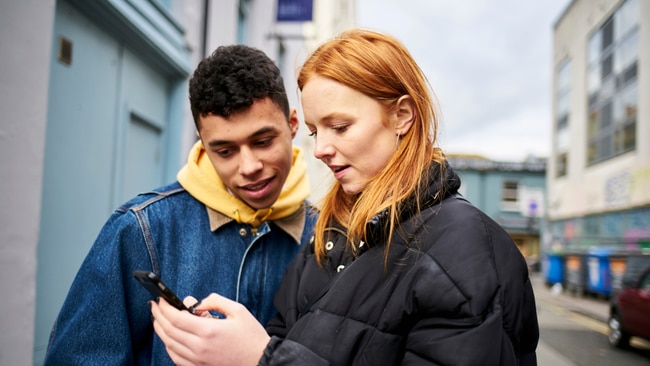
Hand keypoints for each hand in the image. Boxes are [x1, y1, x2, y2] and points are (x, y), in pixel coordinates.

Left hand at [151, 293, 270, 365]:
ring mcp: (198, 361)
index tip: (160, 299)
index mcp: (209, 331)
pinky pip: (176, 358)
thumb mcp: (238, 310)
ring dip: (161, 331)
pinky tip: (169, 338)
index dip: (165, 308)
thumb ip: (215, 301)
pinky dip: (169, 346)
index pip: (176, 318)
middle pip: (169, 331)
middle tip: (154, 306)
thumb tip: (197, 302)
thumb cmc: (251, 336)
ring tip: (158, 320)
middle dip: (158, 316)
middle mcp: (200, 347)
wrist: (261, 361)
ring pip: (169, 345)